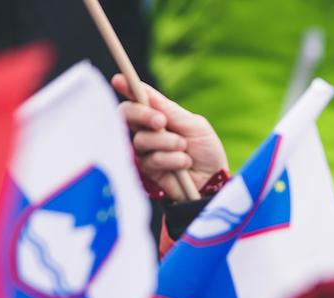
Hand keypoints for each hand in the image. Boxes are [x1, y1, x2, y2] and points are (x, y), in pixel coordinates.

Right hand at [112, 74, 227, 200]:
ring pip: (141, 139)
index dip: (127, 88)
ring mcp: (145, 149)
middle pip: (127, 114)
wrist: (214, 180)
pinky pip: (150, 159)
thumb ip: (172, 112)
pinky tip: (184, 163)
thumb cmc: (206, 150)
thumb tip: (148, 94)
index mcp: (159, 114)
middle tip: (160, 121)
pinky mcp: (147, 169)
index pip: (139, 99)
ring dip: (166, 142)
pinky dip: (171, 159)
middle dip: (142, 114)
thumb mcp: (195, 126)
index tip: (119, 80)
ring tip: (184, 148)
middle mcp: (148, 129)